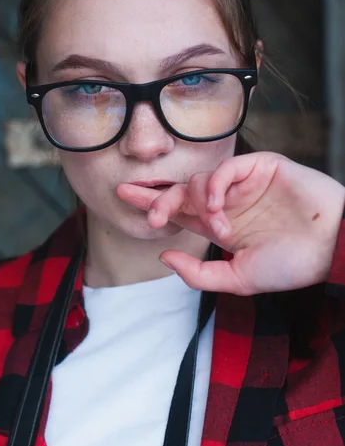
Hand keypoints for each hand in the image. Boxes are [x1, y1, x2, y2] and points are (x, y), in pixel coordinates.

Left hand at [116, 152, 344, 294]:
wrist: (331, 247)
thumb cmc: (291, 264)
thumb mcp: (238, 278)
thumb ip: (199, 273)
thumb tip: (163, 255)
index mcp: (220, 224)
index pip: (178, 211)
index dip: (151, 202)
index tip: (122, 195)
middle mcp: (226, 201)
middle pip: (179, 191)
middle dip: (156, 197)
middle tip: (145, 210)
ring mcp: (241, 183)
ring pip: (198, 180)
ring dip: (198, 204)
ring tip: (219, 228)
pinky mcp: (259, 167)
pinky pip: (224, 169)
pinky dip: (214, 185)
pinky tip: (218, 205)